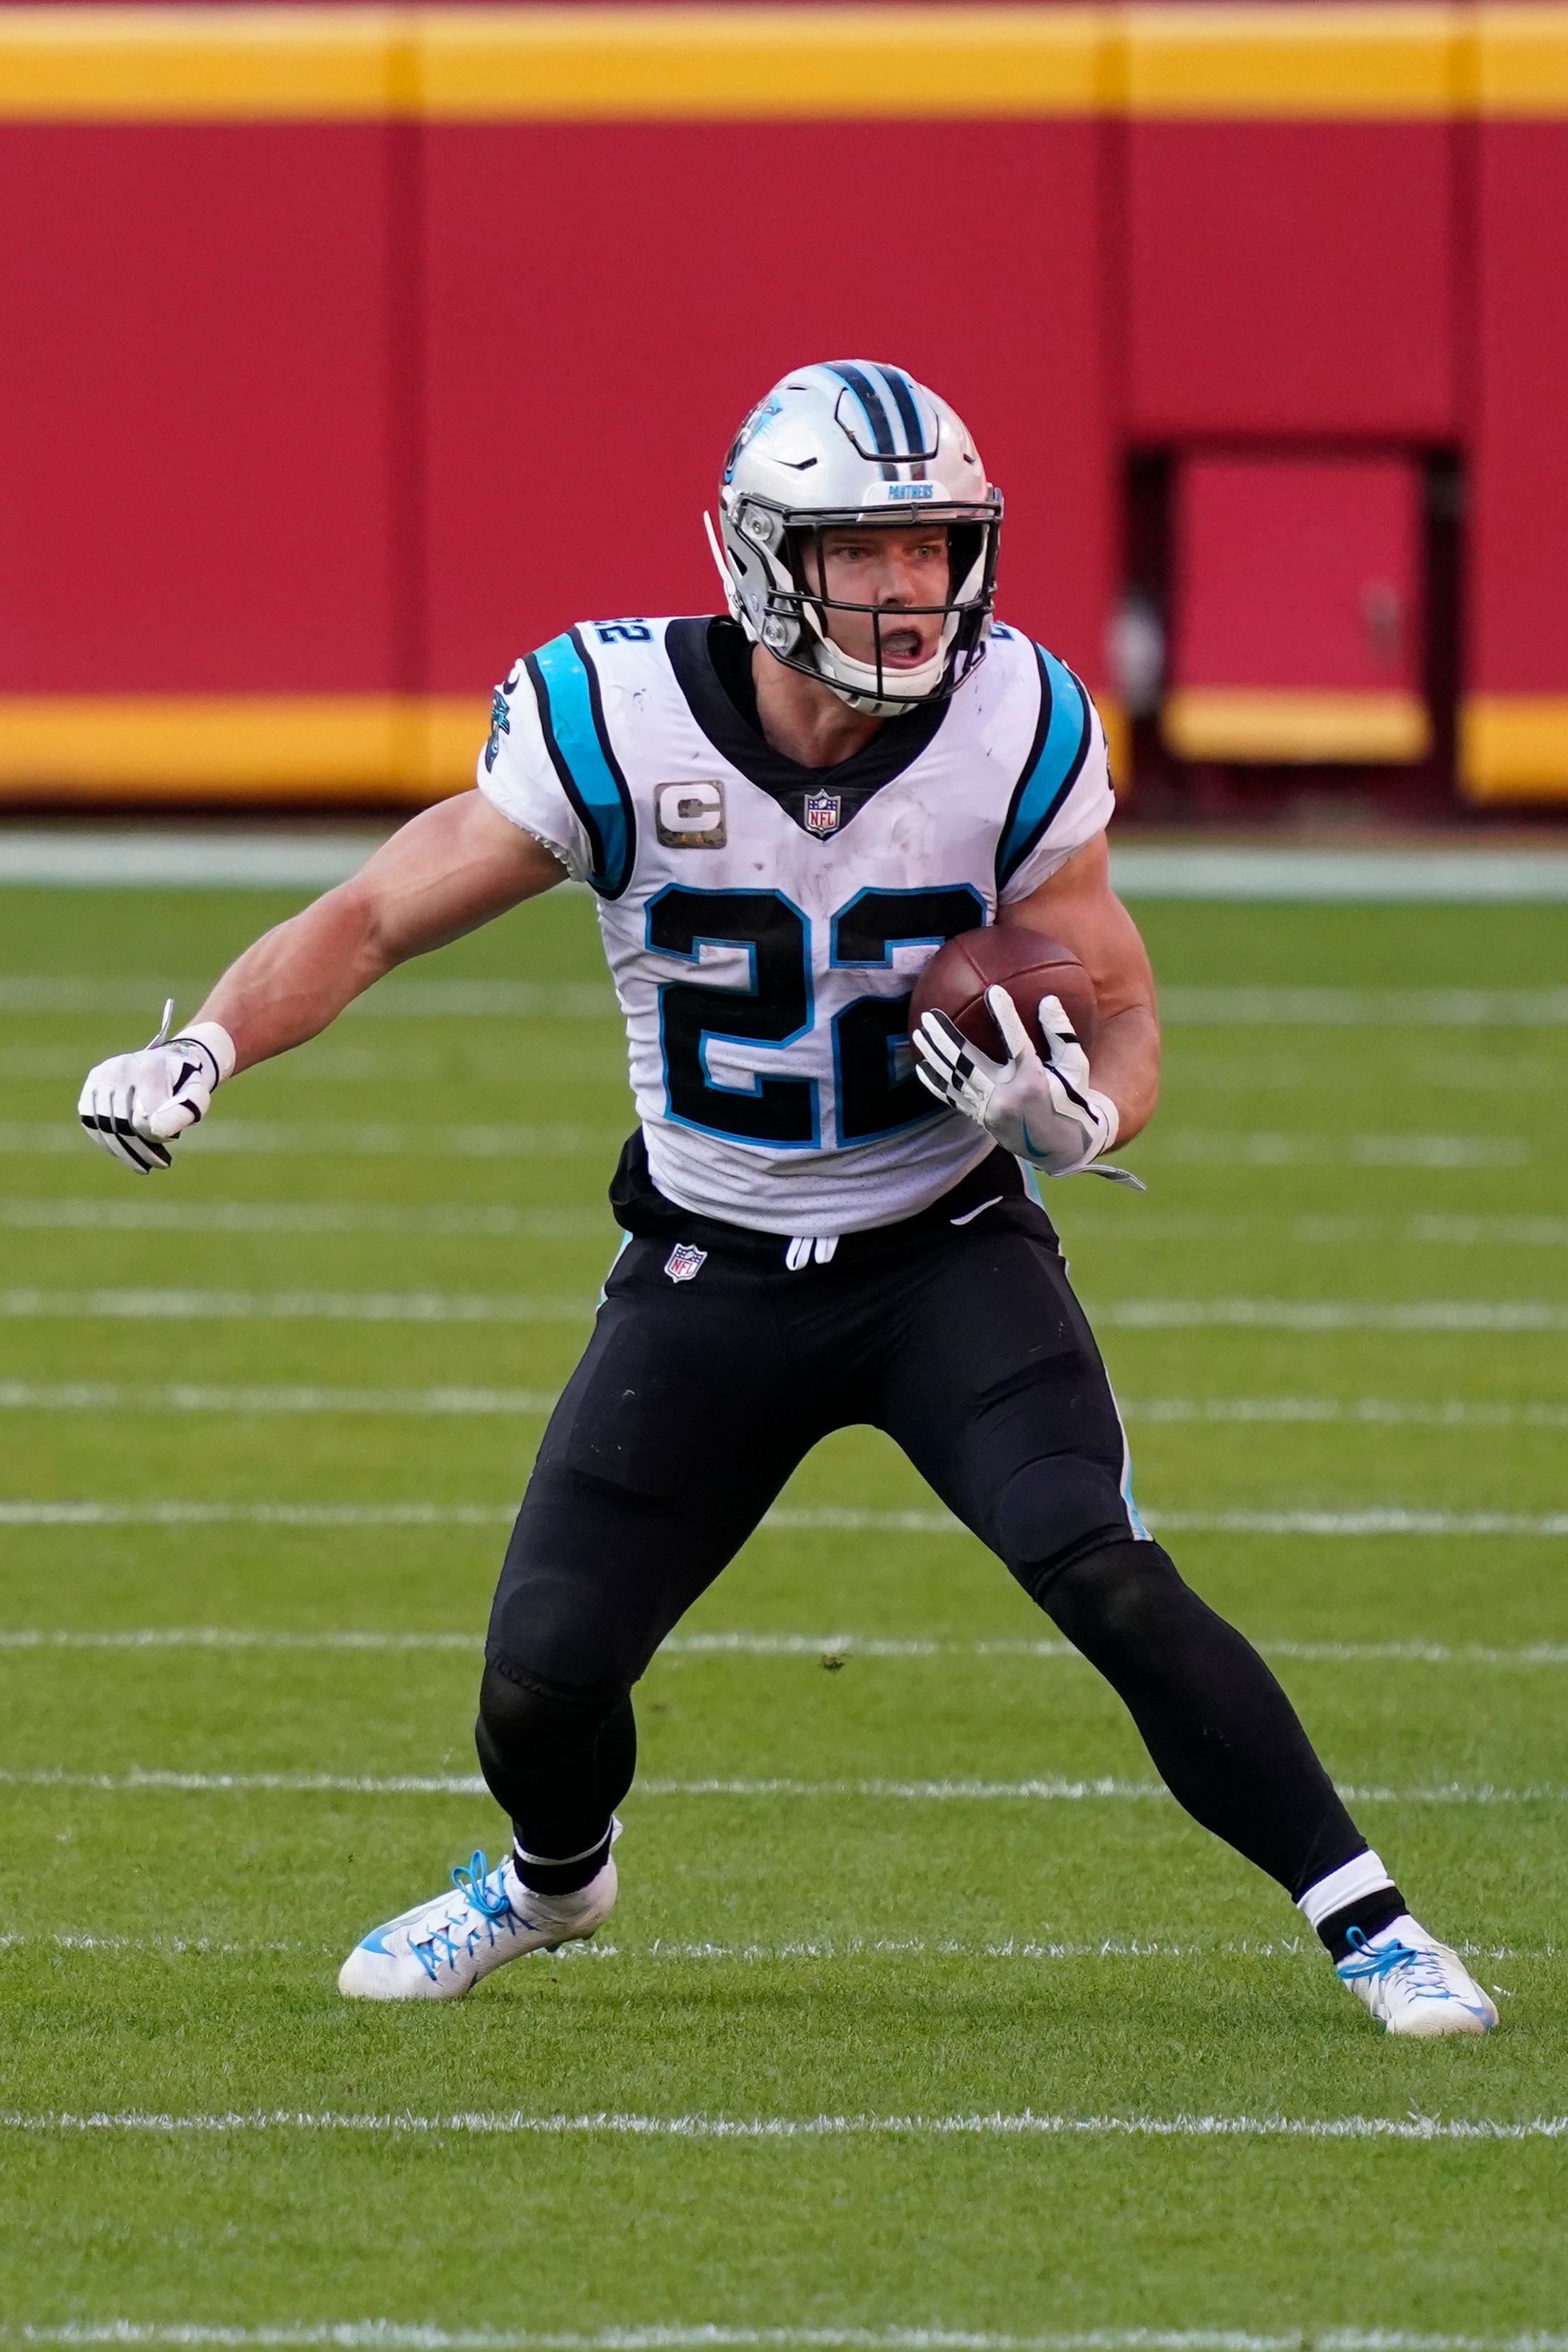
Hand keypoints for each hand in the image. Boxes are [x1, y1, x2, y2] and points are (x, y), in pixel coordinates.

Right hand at [77, 1002, 234, 1173]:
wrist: (170, 1062)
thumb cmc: (185, 1083)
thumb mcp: (196, 1096)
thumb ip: (182, 1112)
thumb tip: (156, 1132)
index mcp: (148, 1069)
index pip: (143, 1119)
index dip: (156, 1137)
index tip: (170, 1140)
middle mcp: (119, 1068)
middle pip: (122, 1125)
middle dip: (141, 1150)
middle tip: (162, 1164)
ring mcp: (101, 1076)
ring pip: (104, 1127)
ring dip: (124, 1152)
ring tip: (144, 1165)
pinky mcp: (90, 1087)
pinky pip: (91, 1123)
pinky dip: (108, 1142)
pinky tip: (126, 1152)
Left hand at [914, 986, 1120, 1177]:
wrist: (1062, 1145)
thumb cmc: (1071, 1099)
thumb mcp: (1075, 1066)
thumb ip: (1061, 1034)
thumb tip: (1047, 999)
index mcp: (1032, 1081)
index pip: (1016, 1042)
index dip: (1004, 1016)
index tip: (992, 992)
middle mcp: (1006, 1097)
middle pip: (967, 1062)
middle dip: (944, 1037)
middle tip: (930, 1014)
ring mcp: (989, 1110)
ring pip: (954, 1079)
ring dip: (934, 1054)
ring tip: (919, 1032)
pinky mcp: (981, 1119)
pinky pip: (952, 1099)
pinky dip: (935, 1082)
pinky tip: (921, 1066)